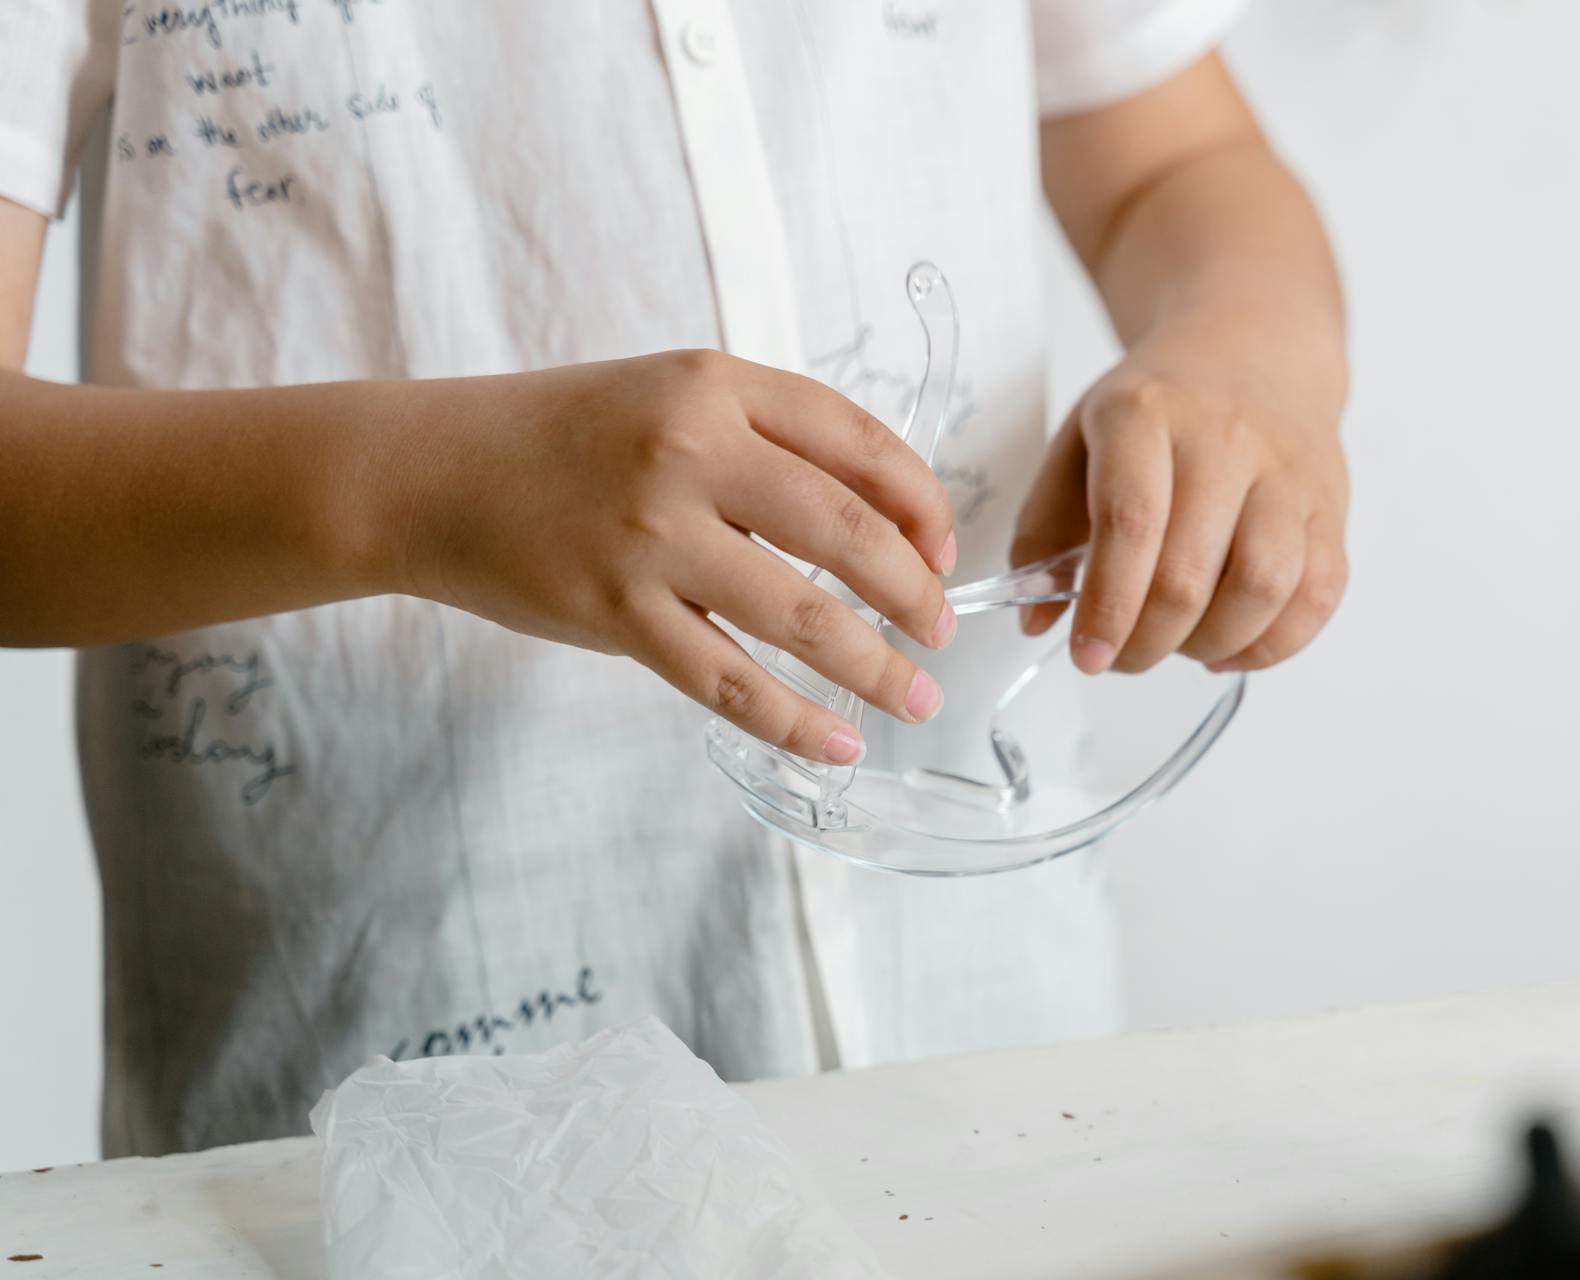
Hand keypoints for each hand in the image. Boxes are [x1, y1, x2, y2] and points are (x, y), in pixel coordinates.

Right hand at [391, 350, 958, 764]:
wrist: (428, 471)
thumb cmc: (562, 438)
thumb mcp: (669, 396)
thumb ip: (764, 440)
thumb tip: (880, 524)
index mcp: (716, 384)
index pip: (858, 440)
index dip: (921, 502)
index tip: (945, 549)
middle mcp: (690, 449)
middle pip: (847, 530)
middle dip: (914, 592)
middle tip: (941, 632)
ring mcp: (650, 534)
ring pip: (799, 615)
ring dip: (874, 666)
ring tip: (915, 697)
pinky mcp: (614, 610)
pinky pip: (727, 679)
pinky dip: (792, 720)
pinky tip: (838, 745)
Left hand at [1011, 321, 1347, 673]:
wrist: (1255, 346)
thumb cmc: (1161, 407)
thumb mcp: (1080, 438)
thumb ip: (1044, 530)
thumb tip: (1035, 619)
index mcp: (1146, 414)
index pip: (1131, 522)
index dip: (1109, 604)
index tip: (1089, 655)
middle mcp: (1225, 439)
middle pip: (1190, 572)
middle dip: (1148, 641)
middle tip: (1123, 657)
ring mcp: (1287, 473)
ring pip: (1263, 588)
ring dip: (1210, 643)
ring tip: (1178, 646)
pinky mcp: (1330, 506)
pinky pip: (1318, 595)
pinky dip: (1272, 644)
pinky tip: (1230, 645)